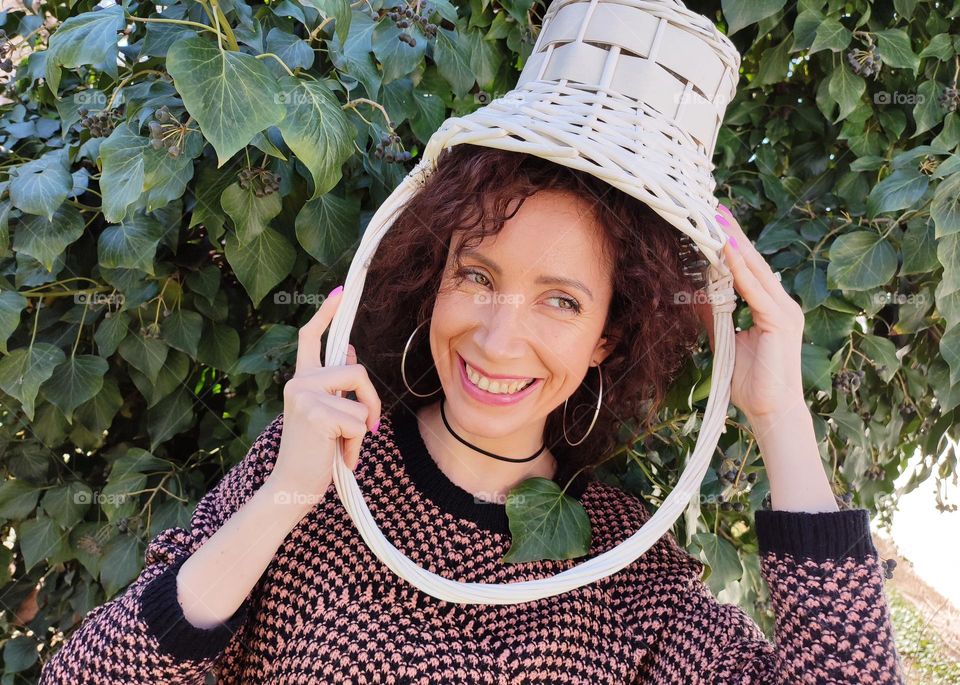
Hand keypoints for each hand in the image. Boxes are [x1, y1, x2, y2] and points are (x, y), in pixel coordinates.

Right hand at [267, 287, 381, 497]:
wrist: (292, 487)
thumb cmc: (313, 454)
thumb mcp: (326, 415)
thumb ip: (335, 387)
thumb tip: (352, 354)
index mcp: (300, 380)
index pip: (310, 338)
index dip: (326, 314)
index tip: (341, 291)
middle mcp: (298, 382)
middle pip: (357, 371)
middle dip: (371, 401)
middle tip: (369, 429)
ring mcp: (305, 396)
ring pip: (360, 399)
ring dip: (362, 430)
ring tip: (344, 449)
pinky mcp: (316, 414)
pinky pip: (358, 422)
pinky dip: (357, 446)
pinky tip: (341, 458)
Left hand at [694, 204, 805, 421]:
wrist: (771, 411)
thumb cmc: (752, 381)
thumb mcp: (725, 340)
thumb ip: (713, 316)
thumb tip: (691, 295)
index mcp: (772, 307)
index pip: (748, 269)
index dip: (731, 245)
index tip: (714, 222)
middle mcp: (782, 304)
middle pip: (753, 262)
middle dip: (732, 234)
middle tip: (713, 208)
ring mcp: (784, 311)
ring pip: (754, 270)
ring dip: (733, 244)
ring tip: (716, 220)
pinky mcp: (780, 321)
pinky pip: (754, 289)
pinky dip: (738, 269)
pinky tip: (724, 251)